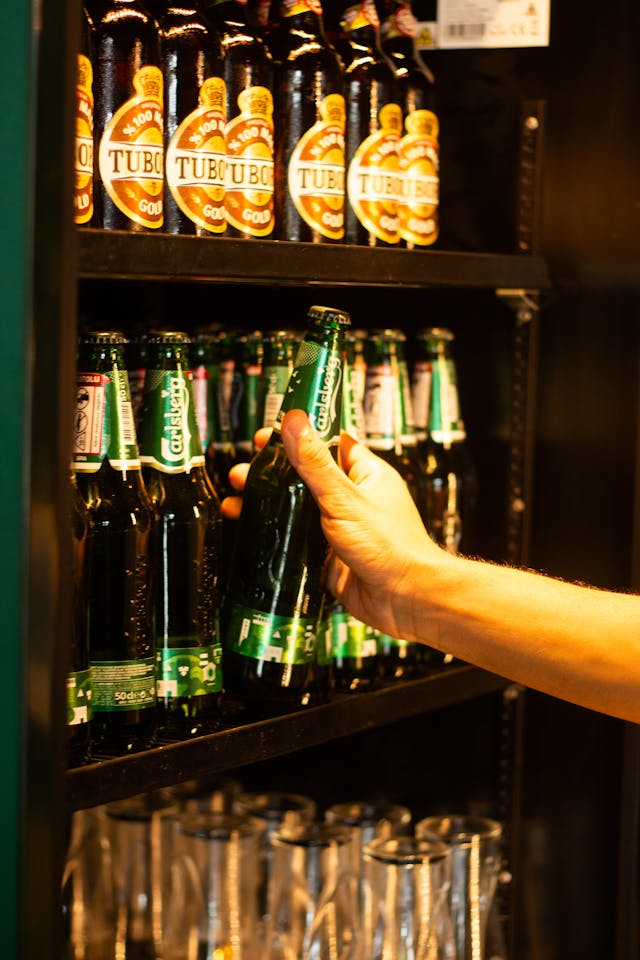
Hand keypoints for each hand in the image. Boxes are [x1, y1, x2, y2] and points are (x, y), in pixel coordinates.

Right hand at [222, 410, 438, 639]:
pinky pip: (295, 540)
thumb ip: (315, 462)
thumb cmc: (392, 546)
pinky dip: (273, 535)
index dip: (297, 437)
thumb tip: (295, 421)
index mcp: (364, 475)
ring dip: (266, 504)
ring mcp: (337, 528)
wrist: (404, 599)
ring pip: (295, 509)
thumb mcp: (345, 498)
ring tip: (236, 501)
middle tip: (243, 473)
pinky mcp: (327, 556)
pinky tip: (249, 531)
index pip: (327, 443)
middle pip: (303, 477)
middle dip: (270, 474)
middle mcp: (351, 499)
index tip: (266, 436)